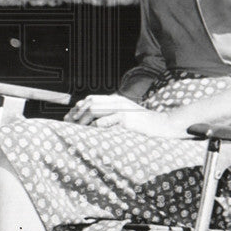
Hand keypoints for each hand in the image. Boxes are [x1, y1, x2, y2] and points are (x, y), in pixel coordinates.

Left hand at [65, 94, 190, 138]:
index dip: (79, 107)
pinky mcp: (125, 119)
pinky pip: (106, 121)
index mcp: (116, 99)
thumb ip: (112, 114)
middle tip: (68, 122)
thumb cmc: (142, 123)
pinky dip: (96, 125)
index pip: (92, 99)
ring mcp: (121, 109)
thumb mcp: (126, 114)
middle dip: (78, 112)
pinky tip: (90, 131)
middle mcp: (117, 102)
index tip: (70, 116)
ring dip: (83, 119)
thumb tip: (94, 121)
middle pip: (91, 103)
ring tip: (75, 127)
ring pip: (95, 110)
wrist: (162, 125)